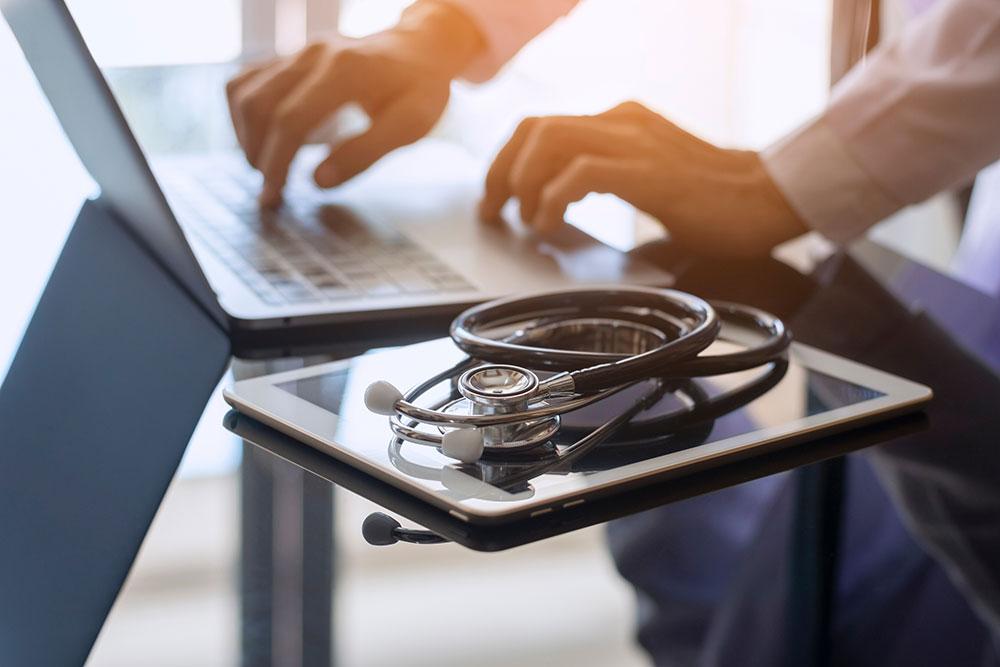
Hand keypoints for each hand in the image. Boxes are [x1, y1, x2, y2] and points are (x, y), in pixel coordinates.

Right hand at [226, 2, 481, 206]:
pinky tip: (265, 140)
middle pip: (260, 106)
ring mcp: (297, 52)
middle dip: (258, 156)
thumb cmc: (418, 89)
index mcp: (345, 70)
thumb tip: (318, 182)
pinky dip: (244, 115)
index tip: (274, 196)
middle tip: (271, 194)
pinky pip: (245, 81)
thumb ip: (366, 152)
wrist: (419, 47)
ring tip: (267, 168)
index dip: (276, 162)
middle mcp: (314, 54)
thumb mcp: (411, 124)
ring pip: (243, 92)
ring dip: (246, 136)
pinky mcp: (289, 56)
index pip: (291, 119)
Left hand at [479, 102, 806, 257]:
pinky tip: (553, 225)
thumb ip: (605, 181)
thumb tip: (557, 211)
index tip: (496, 196)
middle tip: (493, 211)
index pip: (542, 125)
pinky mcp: (645, 170)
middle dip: (501, 172)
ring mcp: (633, 141)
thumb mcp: (646, 179)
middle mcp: (621, 121)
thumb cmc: (713, 201)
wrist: (769, 199)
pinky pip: (579, 174)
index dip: (507, 159)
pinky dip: (552, 200)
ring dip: (523, 185)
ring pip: (548, 141)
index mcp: (620, 121)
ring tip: (524, 220)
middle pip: (533, 127)